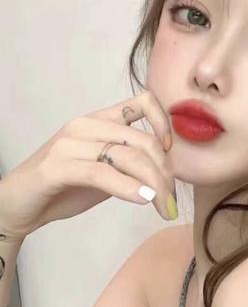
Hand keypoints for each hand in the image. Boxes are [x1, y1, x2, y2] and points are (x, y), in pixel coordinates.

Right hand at [0, 90, 176, 240]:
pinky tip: (143, 200)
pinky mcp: (58, 166)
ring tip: (162, 205)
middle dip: (165, 174)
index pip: (143, 101)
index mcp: (100, 119)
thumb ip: (132, 162)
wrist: (18, 205)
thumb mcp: (107, 169)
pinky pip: (103, 173)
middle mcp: (87, 125)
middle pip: (143, 141)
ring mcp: (70, 143)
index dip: (163, 123)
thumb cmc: (65, 186)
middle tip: (170, 198)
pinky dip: (129, 188)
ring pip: (129, 158)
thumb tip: (168, 170)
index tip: (169, 151)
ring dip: (154, 185)